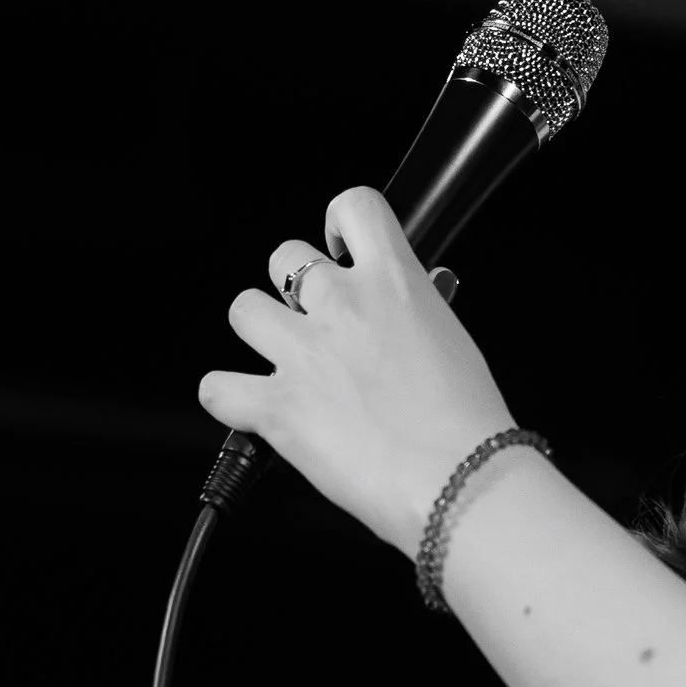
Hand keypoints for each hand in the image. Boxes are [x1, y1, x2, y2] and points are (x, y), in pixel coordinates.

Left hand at [198, 185, 515, 554]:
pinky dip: (228, 396)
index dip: (339, 223)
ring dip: (261, 330)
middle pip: (285, 257)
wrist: (458, 479)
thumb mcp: (453, 342)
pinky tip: (251, 406)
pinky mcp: (276, 405)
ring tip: (284, 359)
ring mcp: (304, 352)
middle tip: (316, 322)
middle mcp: (342, 305)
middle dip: (295, 286)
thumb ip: (416, 313)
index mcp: (395, 281)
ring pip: (244, 309)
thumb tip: (406, 307)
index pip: (354, 207)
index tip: (340, 247)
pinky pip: (217, 386)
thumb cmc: (468, 423)